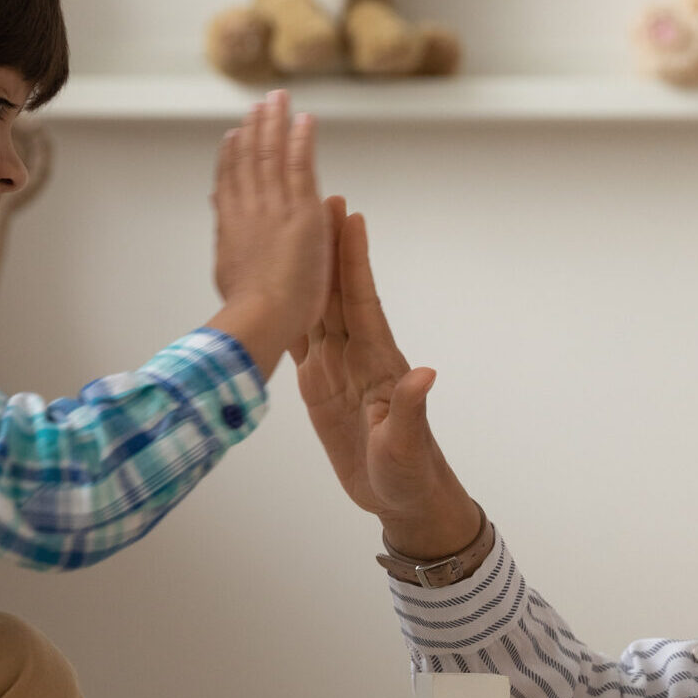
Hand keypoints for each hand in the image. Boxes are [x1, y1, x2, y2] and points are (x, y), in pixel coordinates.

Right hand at [210, 90, 331, 379]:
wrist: (261, 316)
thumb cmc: (248, 313)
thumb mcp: (226, 273)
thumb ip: (226, 242)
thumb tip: (220, 220)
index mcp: (231, 229)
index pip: (230, 184)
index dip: (231, 157)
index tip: (233, 135)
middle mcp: (248, 211)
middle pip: (249, 160)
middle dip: (254, 130)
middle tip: (260, 104)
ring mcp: (272, 207)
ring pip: (272, 155)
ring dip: (274, 123)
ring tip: (278, 99)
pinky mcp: (299, 210)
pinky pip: (300, 165)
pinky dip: (301, 140)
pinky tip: (304, 119)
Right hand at [293, 198, 482, 558]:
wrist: (402, 499)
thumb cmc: (409, 475)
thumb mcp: (405, 447)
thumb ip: (410, 410)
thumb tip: (425, 375)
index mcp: (378, 364)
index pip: (363, 301)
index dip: (354, 260)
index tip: (350, 216)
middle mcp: (357, 357)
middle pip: (336, 292)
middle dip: (327, 247)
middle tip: (318, 199)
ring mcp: (337, 370)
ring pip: (317, 310)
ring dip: (306, 272)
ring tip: (295, 231)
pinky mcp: (320, 388)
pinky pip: (300, 344)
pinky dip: (287, 314)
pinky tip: (273, 291)